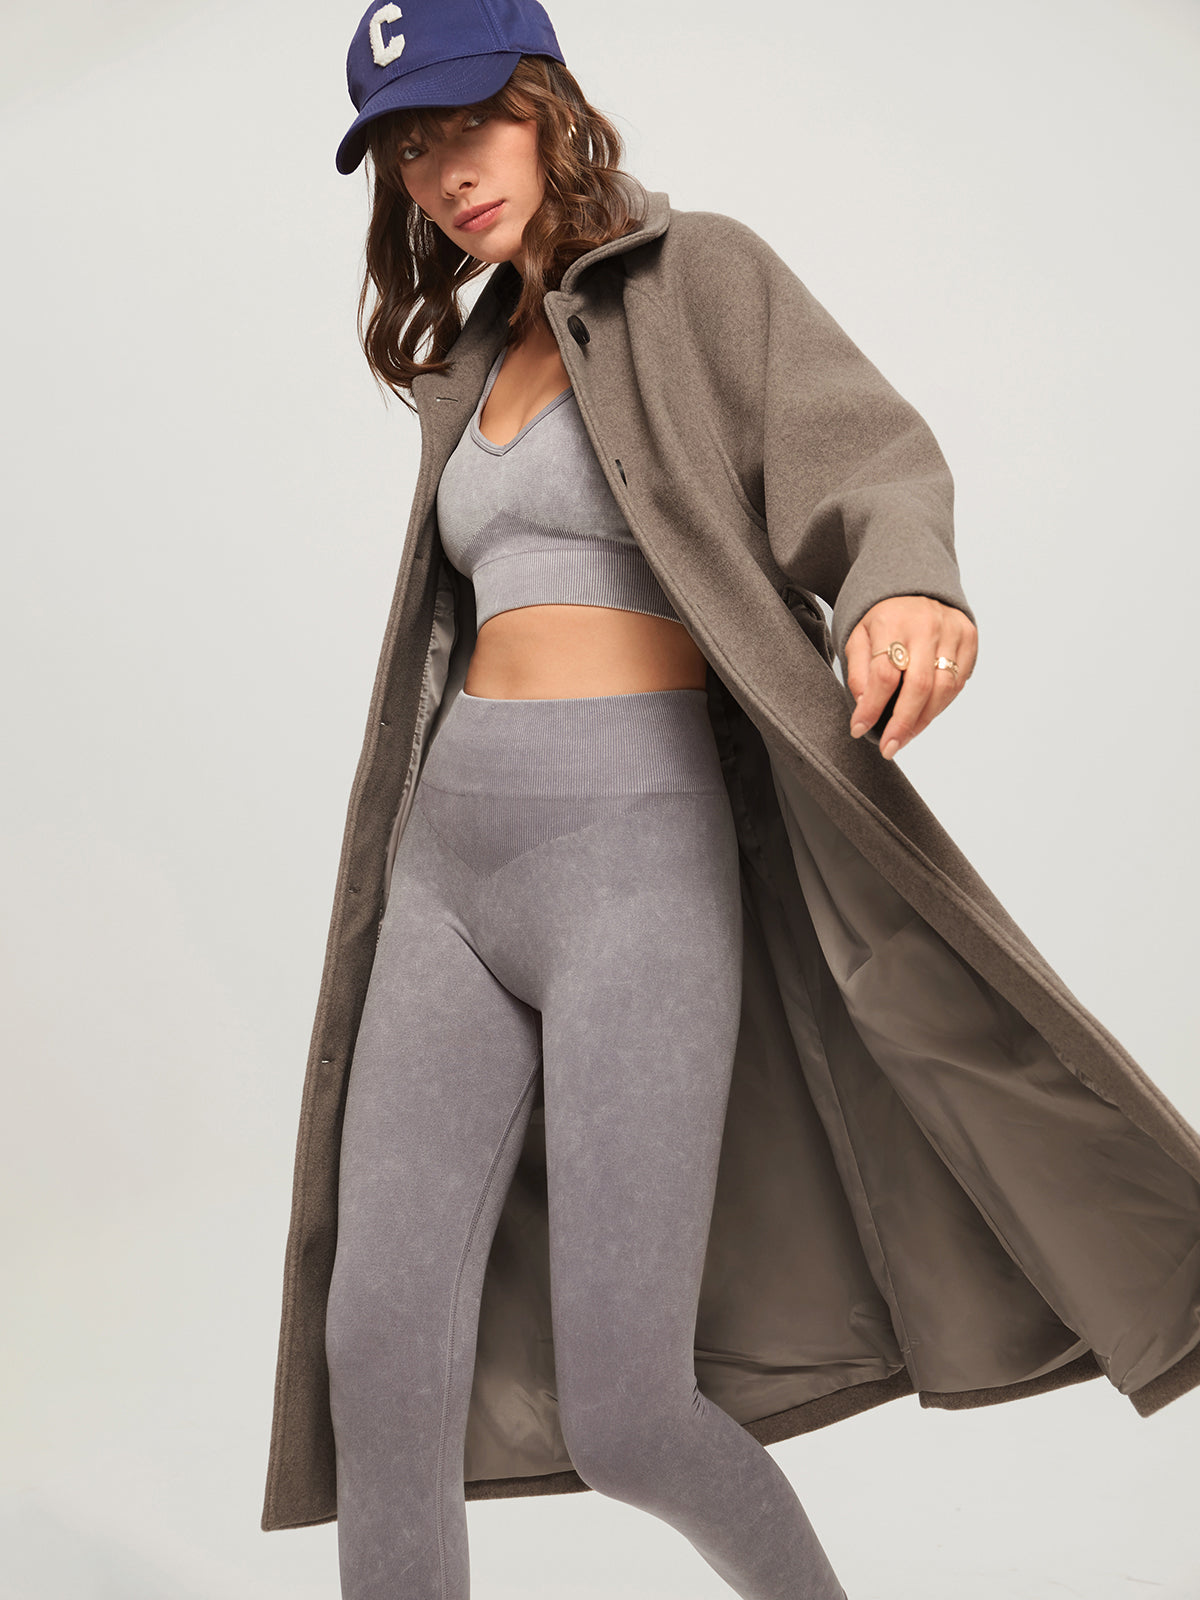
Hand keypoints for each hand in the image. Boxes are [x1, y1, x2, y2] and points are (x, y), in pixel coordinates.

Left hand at [845, 597, 977, 759]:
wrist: (913, 585)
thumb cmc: (882, 619)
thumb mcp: (858, 637)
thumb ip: (859, 671)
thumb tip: (865, 706)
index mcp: (892, 622)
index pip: (884, 675)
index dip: (871, 707)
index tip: (858, 729)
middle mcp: (926, 625)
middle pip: (918, 686)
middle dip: (902, 723)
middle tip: (888, 748)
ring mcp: (952, 631)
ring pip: (943, 688)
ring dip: (923, 720)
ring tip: (904, 737)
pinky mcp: (969, 637)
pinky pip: (958, 682)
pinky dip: (941, 704)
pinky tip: (923, 716)